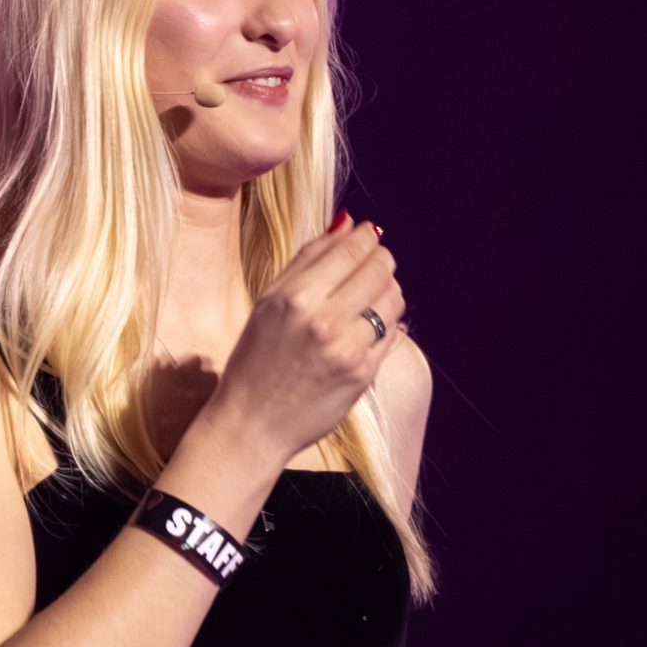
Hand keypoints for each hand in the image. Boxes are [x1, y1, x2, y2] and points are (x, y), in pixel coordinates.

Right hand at [199, 216, 402, 468]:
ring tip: (371, 295)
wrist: (253, 423)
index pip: (350, 251)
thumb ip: (308, 259)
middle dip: (381, 259)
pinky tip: (370, 325)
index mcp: (294, 298)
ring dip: (388, 290)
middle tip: (374, 261)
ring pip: (393, 300)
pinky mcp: (364, 375)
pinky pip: (394, 334)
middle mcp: (323, 322)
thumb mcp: (268, 302)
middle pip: (379, 270)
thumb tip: (348, 222)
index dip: (366, 238)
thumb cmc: (255, 359)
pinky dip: (388, 323)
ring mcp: (348, 350)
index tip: (369, 234)